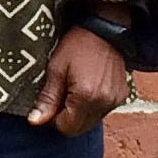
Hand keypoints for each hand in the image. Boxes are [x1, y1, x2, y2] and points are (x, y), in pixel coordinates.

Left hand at [28, 16, 130, 135]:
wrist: (105, 30)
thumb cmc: (76, 45)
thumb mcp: (56, 69)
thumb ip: (47, 98)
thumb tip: (35, 121)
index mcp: (86, 97)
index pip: (67, 127)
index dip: (52, 120)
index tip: (47, 105)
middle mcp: (104, 103)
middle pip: (80, 128)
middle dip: (65, 118)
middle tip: (57, 97)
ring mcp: (115, 101)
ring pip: (91, 121)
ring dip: (78, 113)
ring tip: (70, 89)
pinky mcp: (121, 96)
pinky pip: (102, 112)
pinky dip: (90, 107)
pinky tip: (84, 88)